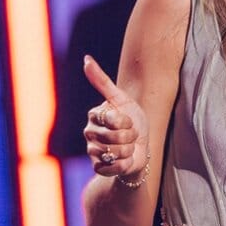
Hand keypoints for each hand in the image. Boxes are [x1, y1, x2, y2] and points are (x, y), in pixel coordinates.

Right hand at [82, 55, 148, 180]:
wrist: (140, 147)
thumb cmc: (132, 120)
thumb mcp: (121, 99)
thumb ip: (102, 81)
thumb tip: (85, 58)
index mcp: (94, 115)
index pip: (112, 119)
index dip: (126, 122)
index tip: (128, 120)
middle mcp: (89, 133)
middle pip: (113, 137)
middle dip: (129, 136)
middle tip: (130, 135)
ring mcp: (92, 151)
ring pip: (115, 152)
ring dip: (128, 150)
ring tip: (128, 146)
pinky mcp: (98, 167)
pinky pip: (113, 167)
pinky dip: (124, 163)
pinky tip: (124, 159)